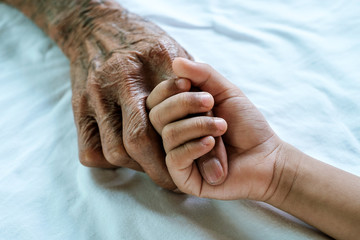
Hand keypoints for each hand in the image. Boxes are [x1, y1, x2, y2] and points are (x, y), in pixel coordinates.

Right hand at [69, 6, 192, 189]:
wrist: (95, 27)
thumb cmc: (140, 39)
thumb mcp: (170, 49)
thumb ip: (188, 76)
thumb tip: (209, 107)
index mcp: (135, 73)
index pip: (155, 124)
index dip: (177, 150)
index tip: (194, 162)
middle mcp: (109, 89)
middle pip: (132, 144)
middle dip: (157, 168)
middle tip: (174, 179)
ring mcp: (89, 101)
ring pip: (110, 153)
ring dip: (135, 166)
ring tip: (153, 165)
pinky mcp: (77, 111)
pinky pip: (88, 151)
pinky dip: (110, 162)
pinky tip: (127, 156)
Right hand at [148, 58, 285, 199]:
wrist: (266, 156)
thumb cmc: (246, 124)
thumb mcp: (226, 92)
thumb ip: (203, 75)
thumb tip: (175, 61)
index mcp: (180, 115)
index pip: (156, 99)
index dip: (167, 89)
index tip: (188, 83)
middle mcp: (174, 134)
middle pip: (157, 115)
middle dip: (184, 104)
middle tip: (211, 103)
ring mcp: (177, 157)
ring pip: (168, 134)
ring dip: (198, 125)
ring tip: (222, 127)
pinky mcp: (184, 177)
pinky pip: (175, 158)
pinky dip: (194, 147)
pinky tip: (211, 143)